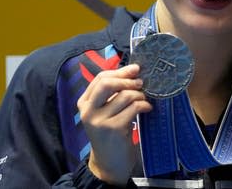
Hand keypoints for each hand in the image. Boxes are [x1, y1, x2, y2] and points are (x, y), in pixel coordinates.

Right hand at [77, 64, 152, 185]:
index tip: (135, 69)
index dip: (120, 71)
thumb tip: (134, 71)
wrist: (110, 161)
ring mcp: (99, 121)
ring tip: (144, 100)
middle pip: (107, 83)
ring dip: (140, 95)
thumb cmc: (112, 131)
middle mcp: (88, 111)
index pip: (100, 78)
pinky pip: (133, 108)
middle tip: (141, 83)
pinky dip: (144, 105)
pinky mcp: (113, 129)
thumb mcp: (107, 110)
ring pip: (124, 96)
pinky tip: (147, 109)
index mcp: (84, 102)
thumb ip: (113, 93)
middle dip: (127, 80)